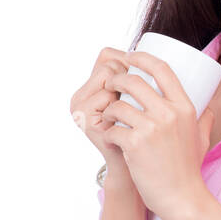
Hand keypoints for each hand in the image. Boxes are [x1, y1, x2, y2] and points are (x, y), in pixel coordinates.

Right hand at [69, 46, 133, 184]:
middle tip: (134, 108)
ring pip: (112, 80)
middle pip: (110, 66)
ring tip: (128, 119)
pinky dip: (124, 112)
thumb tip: (139, 48)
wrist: (138, 171)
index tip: (138, 87)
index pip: (107, 56)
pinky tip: (123, 128)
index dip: (128, 64)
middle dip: (129, 81)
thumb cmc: (142, 135)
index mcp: (88, 89)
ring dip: (128, 97)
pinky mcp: (85, 121)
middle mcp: (79, 97)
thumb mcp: (135, 102)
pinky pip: (112, 100)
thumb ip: (131, 79)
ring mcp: (79, 109)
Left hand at [101, 50, 217, 219]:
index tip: (128, 57)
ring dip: (109, 109)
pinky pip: (112, 128)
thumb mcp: (202, 138)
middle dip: (116, 79)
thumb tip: (209, 107)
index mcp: (185, 107)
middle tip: (109, 84)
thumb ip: (205, 120)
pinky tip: (112, 138)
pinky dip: (108, 132)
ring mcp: (152, 128)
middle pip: (134, 81)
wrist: (181, 197)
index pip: (162, 69)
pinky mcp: (135, 144)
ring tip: (109, 117)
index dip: (141, 58)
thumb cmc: (189, 169)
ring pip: (118, 105)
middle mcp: (169, 113)